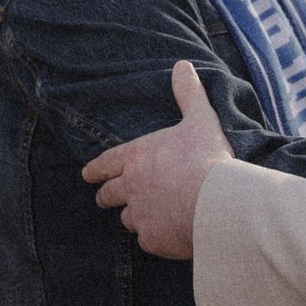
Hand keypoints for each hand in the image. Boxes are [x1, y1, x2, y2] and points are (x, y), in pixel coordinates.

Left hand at [81, 62, 231, 260]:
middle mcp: (131, 186)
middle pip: (108, 195)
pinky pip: (146, 239)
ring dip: (133, 217)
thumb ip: (188, 94)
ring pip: (127, 219)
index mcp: (137, 156)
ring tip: (143, 217)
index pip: (106, 163)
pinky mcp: (152, 239)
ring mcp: (139, 214)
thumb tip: (182, 65)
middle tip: (104, 198)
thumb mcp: (201, 119)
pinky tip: (165, 235)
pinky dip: (154, 237)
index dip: (95, 170)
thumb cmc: (209, 158)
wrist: (218, 202)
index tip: (87, 176)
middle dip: (105, 196)